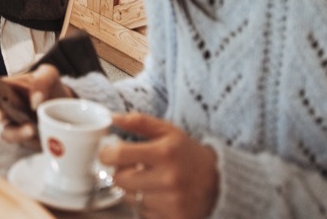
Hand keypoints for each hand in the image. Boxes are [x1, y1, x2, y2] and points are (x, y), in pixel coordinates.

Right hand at [0, 64, 73, 144]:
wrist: (65, 104)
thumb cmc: (50, 87)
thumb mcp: (49, 75)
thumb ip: (42, 80)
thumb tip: (36, 100)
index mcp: (7, 88)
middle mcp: (6, 107)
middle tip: (2, 114)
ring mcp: (15, 125)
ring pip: (6, 132)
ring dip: (16, 132)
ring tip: (31, 128)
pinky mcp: (27, 139)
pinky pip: (24, 144)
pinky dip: (31, 141)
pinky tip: (41, 136)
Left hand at [100, 113, 219, 218]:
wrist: (219, 182)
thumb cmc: (187, 153)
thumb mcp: (168, 131)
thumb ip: (139, 122)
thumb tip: (112, 118)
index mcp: (165, 153)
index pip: (119, 155)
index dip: (106, 154)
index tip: (108, 153)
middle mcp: (168, 179)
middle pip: (119, 179)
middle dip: (120, 172)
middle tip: (131, 167)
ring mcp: (171, 202)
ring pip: (129, 198)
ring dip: (133, 189)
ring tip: (148, 181)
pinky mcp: (174, 218)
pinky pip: (142, 213)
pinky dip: (144, 205)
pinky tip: (157, 195)